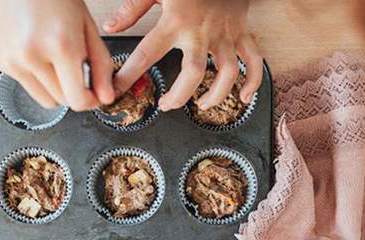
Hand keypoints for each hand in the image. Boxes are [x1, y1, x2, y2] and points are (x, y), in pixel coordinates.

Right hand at [0, 0, 114, 110]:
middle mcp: (33, 56)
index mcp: (60, 45)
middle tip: (77, 68)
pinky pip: (30, 87)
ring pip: (46, 100)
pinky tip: (40, 54)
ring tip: (57, 60)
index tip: (96, 94)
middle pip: (64, 101)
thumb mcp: (87, 25)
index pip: (78, 99)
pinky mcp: (3, 63)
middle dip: (75, 90)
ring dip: (57, 88)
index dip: (91, 101)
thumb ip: (100, 64)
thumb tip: (106, 97)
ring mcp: (14, 61)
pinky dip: (39, 78)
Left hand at [103, 0, 261, 111]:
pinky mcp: (242, 31)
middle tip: (166, 105)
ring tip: (201, 105)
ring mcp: (224, 33)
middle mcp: (201, 31)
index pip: (147, 53)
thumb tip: (111, 26)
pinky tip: (244, 97)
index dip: (130, 75)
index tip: (117, 90)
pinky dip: (252, 80)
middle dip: (179, 95)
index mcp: (175, 21)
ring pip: (227, 72)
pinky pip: (253, 60)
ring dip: (216, 94)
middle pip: (194, 72)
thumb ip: (132, 8)